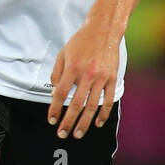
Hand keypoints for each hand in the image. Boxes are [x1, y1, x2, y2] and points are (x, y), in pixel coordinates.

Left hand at [46, 20, 119, 137]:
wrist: (104, 30)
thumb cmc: (81, 42)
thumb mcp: (63, 53)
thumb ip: (57, 73)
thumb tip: (55, 92)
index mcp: (72, 68)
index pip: (60, 94)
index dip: (55, 109)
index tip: (52, 120)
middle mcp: (87, 74)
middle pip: (75, 104)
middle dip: (68, 122)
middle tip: (62, 134)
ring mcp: (101, 78)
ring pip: (92, 106)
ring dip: (84, 123)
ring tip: (78, 134)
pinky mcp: (112, 79)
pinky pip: (108, 100)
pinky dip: (103, 113)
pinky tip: (97, 123)